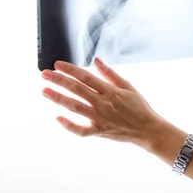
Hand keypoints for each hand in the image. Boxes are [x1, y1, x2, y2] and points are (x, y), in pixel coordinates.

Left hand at [40, 58, 161, 149]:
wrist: (148, 129)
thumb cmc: (139, 106)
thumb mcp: (128, 86)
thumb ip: (110, 74)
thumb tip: (96, 61)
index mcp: (110, 91)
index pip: (86, 77)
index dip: (70, 70)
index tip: (57, 64)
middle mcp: (103, 104)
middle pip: (77, 90)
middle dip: (59, 81)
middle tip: (44, 74)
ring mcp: (100, 118)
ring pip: (75, 107)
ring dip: (59, 98)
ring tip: (44, 91)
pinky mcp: (99, 132)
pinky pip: (81, 130)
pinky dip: (69, 125)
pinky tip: (58, 118)